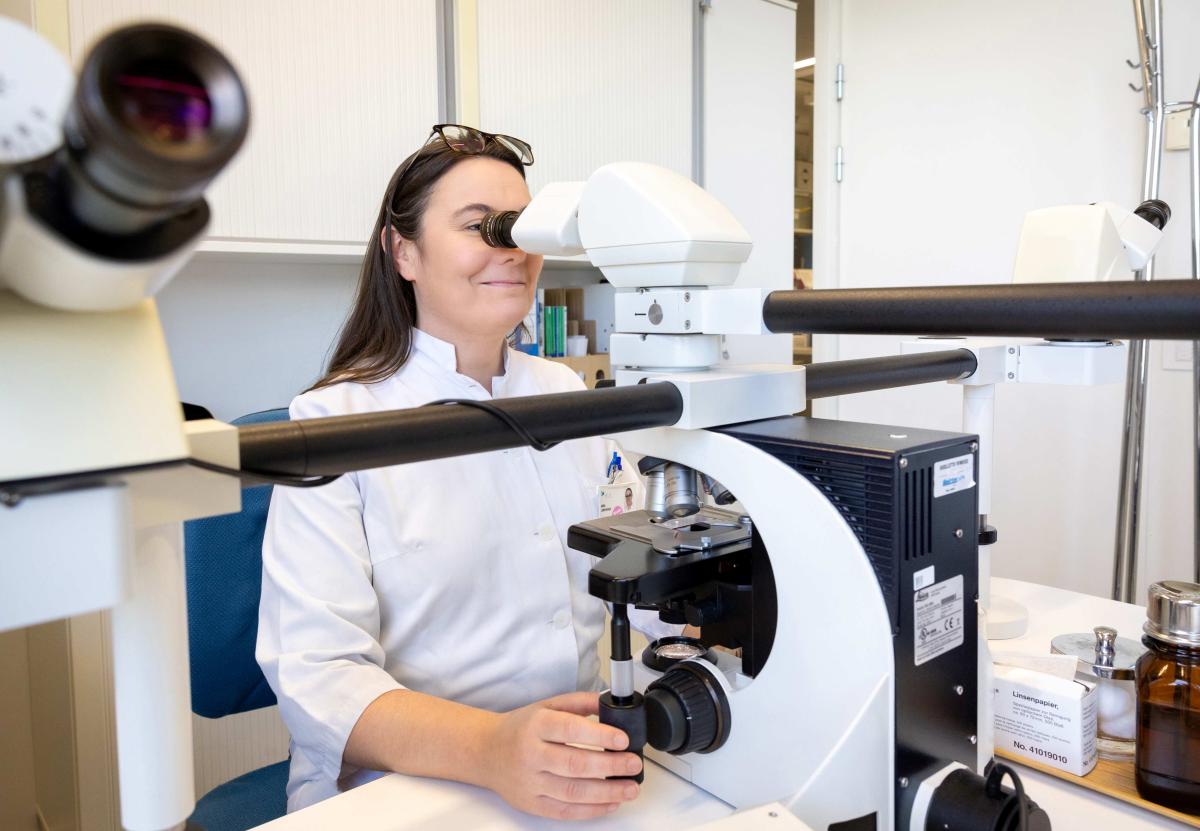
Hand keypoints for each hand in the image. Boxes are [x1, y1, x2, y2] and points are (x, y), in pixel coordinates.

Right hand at [481, 691, 643, 819]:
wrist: (486, 751)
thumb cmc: (520, 728)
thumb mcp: (547, 705)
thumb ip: (579, 702)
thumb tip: (609, 702)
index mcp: (536, 725)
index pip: (571, 730)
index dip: (600, 735)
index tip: (623, 739)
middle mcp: (531, 755)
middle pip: (575, 764)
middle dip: (611, 766)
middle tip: (633, 764)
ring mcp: (530, 782)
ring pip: (573, 792)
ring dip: (607, 792)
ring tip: (630, 788)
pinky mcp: (531, 804)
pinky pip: (565, 811)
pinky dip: (591, 809)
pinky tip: (610, 803)